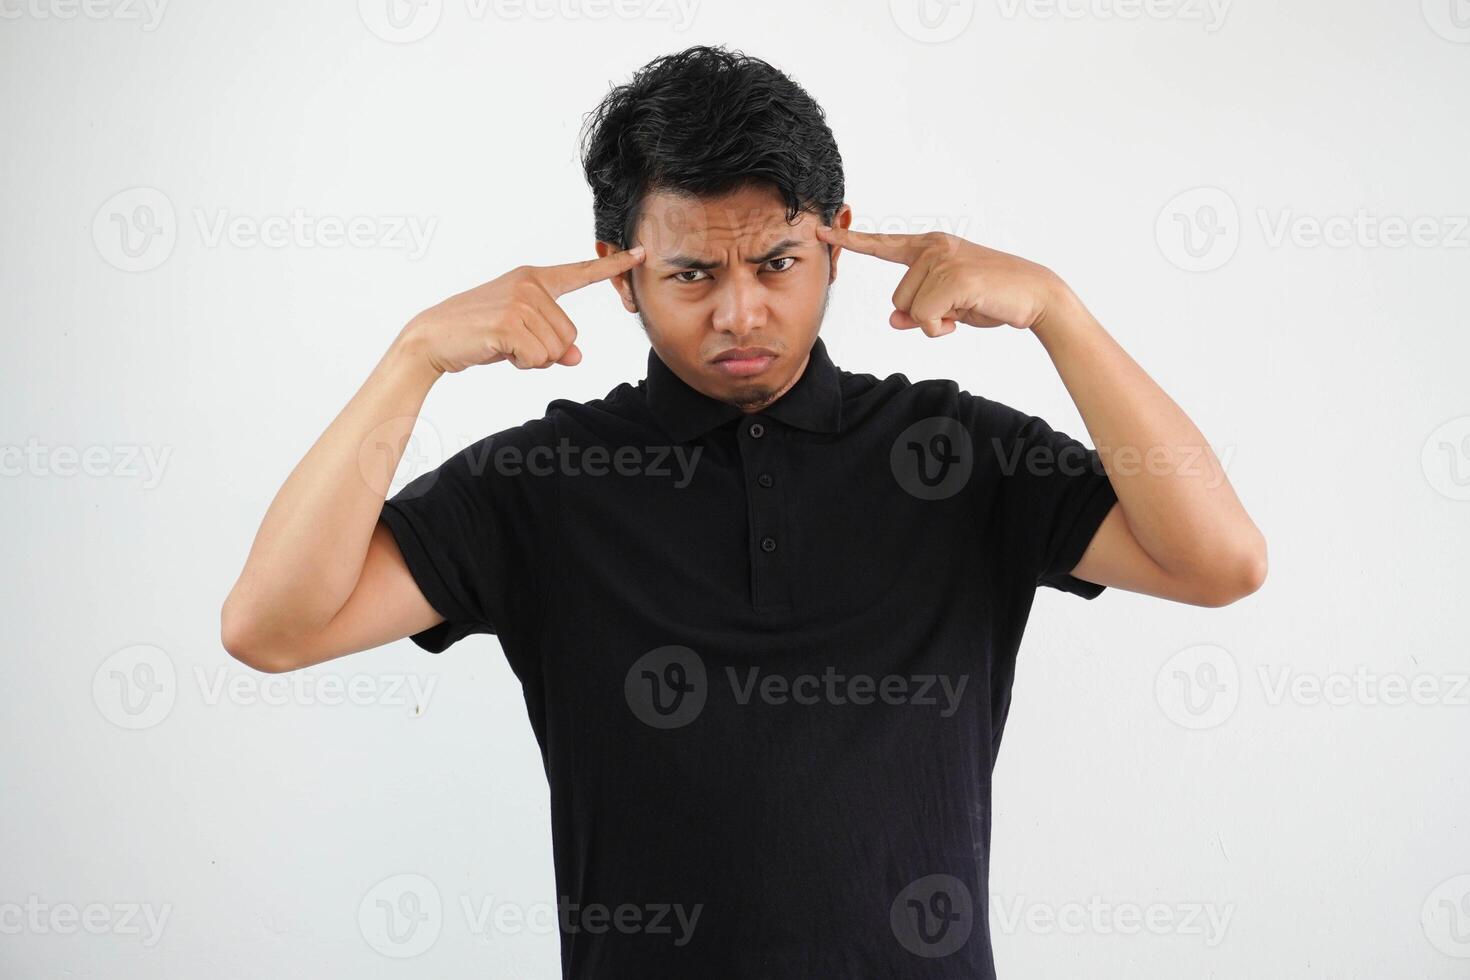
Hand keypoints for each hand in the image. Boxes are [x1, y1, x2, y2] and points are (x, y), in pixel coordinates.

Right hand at [405, 246, 644, 373]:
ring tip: (503, 345)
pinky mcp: (510, 322)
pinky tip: (497, 350)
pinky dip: (521, 365)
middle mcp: (530, 284)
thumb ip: (552, 342)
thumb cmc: (477, 334)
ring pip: (557, 350)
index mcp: (533, 278)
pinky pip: (538, 359)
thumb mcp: (521, 336)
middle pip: (570, 336)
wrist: (432, 338)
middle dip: (546, 351)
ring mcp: (520, 301)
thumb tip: (576, 358)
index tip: (641, 253)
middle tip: (512, 343)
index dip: (613, 265)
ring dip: (533, 359)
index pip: (580, 272)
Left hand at [814, 226, 1064, 335]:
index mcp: (930, 246)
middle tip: (958, 307)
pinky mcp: (953, 277)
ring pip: (909, 309)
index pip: (883, 244)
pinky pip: (924, 318)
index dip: (851, 241)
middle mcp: (933, 247)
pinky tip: (964, 317)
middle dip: (923, 314)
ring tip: (965, 308)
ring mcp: (943, 259)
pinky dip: (940, 328)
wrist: (1035, 296)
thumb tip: (894, 320)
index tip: (822, 230)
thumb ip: (917, 309)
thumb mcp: (947, 306)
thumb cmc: (990, 298)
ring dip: (934, 321)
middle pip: (897, 298)